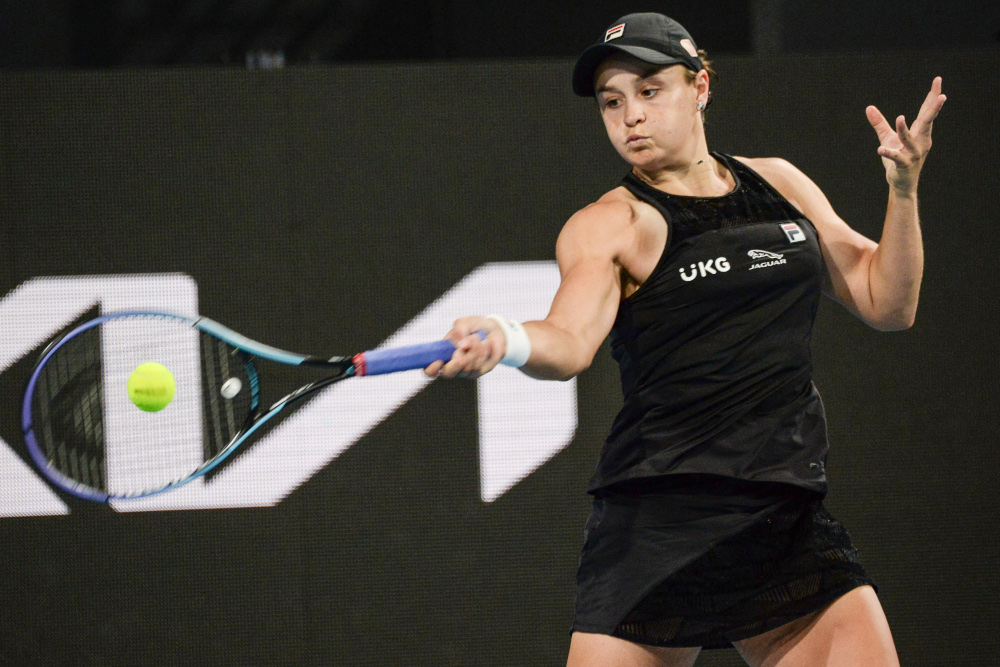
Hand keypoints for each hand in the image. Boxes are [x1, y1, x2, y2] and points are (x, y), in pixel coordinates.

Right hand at [423, 316, 505, 378]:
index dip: (431, 369)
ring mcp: (466, 371)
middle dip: (456, 361)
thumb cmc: (472, 327)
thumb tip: (460, 344)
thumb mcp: (464, 323)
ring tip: (477, 337)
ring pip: (467, 368)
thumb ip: (459, 330)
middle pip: (448, 373)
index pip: (430, 370)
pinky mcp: (480, 370)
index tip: (438, 361)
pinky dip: (483, 351)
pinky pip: (480, 365)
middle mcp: (453, 366)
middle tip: (464, 347)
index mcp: (442, 355)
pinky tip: (486, 342)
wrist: (492, 329)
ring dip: (473, 350)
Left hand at [865, 76, 945, 194]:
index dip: (932, 96)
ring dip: (904, 129)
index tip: (938, 80)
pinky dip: (889, 153)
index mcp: (920, 133)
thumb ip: (879, 123)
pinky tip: (880, 149)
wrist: (901, 184)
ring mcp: (913, 153)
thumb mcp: (887, 138)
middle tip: (942, 96)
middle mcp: (920, 141)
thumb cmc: (898, 159)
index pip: (926, 111)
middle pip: (928, 122)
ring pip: (909, 139)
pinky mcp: (904, 165)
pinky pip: (896, 157)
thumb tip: (869, 107)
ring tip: (900, 117)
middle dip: (934, 109)